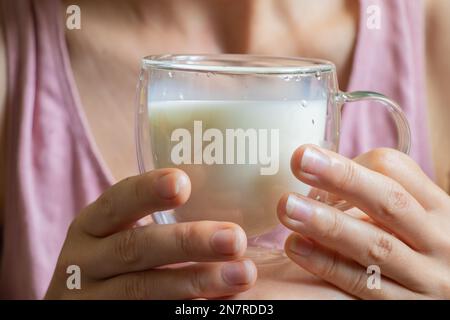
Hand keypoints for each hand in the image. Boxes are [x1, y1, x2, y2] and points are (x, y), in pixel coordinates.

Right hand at [45, 168, 255, 298]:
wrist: (84, 303)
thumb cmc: (116, 260)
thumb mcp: (118, 233)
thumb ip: (156, 217)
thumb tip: (236, 198)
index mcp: (91, 227)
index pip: (116, 202)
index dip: (146, 192)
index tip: (182, 183)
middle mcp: (85, 261)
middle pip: (134, 248)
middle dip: (187, 242)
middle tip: (235, 239)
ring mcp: (92, 297)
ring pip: (143, 289)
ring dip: (196, 281)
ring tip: (242, 274)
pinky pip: (148, 313)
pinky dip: (183, 308)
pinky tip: (218, 302)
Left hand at [278, 145, 449, 298]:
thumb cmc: (425, 249)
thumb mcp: (419, 219)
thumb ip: (381, 200)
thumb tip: (323, 177)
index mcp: (439, 209)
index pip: (398, 170)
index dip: (353, 163)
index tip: (316, 162)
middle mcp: (439, 241)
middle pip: (388, 202)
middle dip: (341, 178)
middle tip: (300, 160)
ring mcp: (424, 279)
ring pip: (374, 246)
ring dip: (326, 224)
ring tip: (287, 207)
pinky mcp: (401, 307)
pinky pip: (361, 284)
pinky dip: (326, 264)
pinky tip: (296, 246)